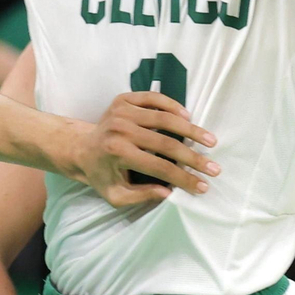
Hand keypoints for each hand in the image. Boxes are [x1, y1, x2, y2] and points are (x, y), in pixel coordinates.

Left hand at [67, 92, 218, 206]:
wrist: (80, 148)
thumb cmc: (100, 174)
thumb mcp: (115, 195)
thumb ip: (141, 196)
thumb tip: (168, 192)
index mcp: (117, 153)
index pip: (159, 167)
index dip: (183, 178)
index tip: (204, 186)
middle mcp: (120, 129)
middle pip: (166, 143)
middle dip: (194, 158)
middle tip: (215, 168)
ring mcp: (122, 111)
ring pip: (164, 118)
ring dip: (190, 130)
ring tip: (210, 140)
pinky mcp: (123, 99)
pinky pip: (153, 98)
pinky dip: (172, 105)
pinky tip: (188, 117)